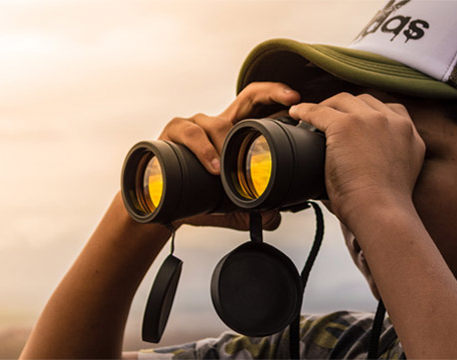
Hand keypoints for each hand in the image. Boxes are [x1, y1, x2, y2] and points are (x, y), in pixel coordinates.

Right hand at [159, 82, 300, 229]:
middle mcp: (216, 124)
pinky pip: (190, 133)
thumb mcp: (229, 205)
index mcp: (232, 134)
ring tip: (228, 168)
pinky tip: (212, 167)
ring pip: (217, 122)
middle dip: (271, 92)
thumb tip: (275, 216)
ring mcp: (195, 124)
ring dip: (226, 143)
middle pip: (247, 97)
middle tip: (291, 100)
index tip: (297, 99)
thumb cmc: (194, 196)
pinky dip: (203, 149)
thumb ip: (253, 209)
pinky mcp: (173, 131)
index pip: (258, 106)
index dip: (278, 97)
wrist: (158, 204)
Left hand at [289, 92, 425, 227]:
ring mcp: (371, 120)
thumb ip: (383, 158)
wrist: (381, 211)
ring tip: (310, 117)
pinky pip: (319, 111)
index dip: (366, 113)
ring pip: (342, 101)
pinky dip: (305, 111)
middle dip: (345, 107)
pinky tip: (296, 115)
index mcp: (409, 134)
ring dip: (326, 107)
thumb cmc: (382, 206)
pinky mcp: (346, 125)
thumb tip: (357, 164)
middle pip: (364, 101)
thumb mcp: (395, 173)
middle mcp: (394, 121)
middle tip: (328, 118)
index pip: (387, 110)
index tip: (353, 121)